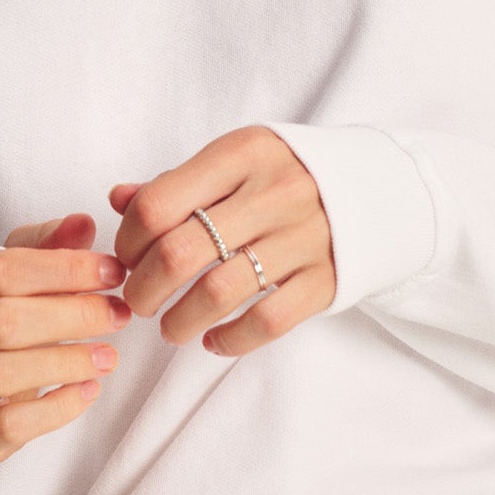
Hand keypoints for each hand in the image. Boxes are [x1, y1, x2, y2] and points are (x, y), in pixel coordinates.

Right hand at [0, 212, 130, 472]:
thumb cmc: (7, 321)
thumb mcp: (22, 277)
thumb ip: (51, 246)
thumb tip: (84, 222)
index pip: (2, 268)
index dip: (62, 268)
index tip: (113, 272)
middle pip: (0, 320)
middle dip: (69, 315)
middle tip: (119, 315)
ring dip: (63, 362)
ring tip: (109, 357)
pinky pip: (6, 424)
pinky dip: (54, 408)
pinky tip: (89, 390)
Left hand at [107, 126, 335, 358]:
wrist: (375, 185)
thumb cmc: (284, 174)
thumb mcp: (234, 160)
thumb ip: (176, 182)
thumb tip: (119, 199)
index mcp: (242, 154)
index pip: (159, 204)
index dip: (129, 241)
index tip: (128, 258)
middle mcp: (273, 192)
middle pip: (180, 254)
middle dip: (144, 289)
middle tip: (139, 301)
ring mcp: (303, 237)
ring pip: (218, 294)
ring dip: (178, 322)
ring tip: (170, 327)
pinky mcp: (326, 279)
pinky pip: (267, 321)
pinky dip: (230, 340)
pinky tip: (212, 341)